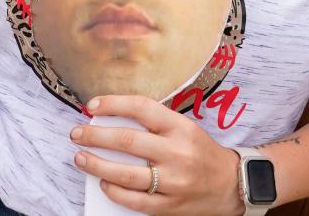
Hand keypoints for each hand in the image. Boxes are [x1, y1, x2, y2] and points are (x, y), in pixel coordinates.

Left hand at [71, 96, 242, 214]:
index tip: (92, 106)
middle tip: (77, 133)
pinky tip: (103, 183)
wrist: (231, 185)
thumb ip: (155, 124)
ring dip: (97, 165)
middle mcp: (177, 152)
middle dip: (96, 136)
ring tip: (80, 158)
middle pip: (128, 141)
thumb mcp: (185, 128)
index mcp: (181, 127)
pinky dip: (115, 191)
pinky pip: (135, 200)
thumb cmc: (201, 152)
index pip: (142, 108)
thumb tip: (111, 119)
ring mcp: (174, 181)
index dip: (114, 104)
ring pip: (127, 174)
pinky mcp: (170, 206)